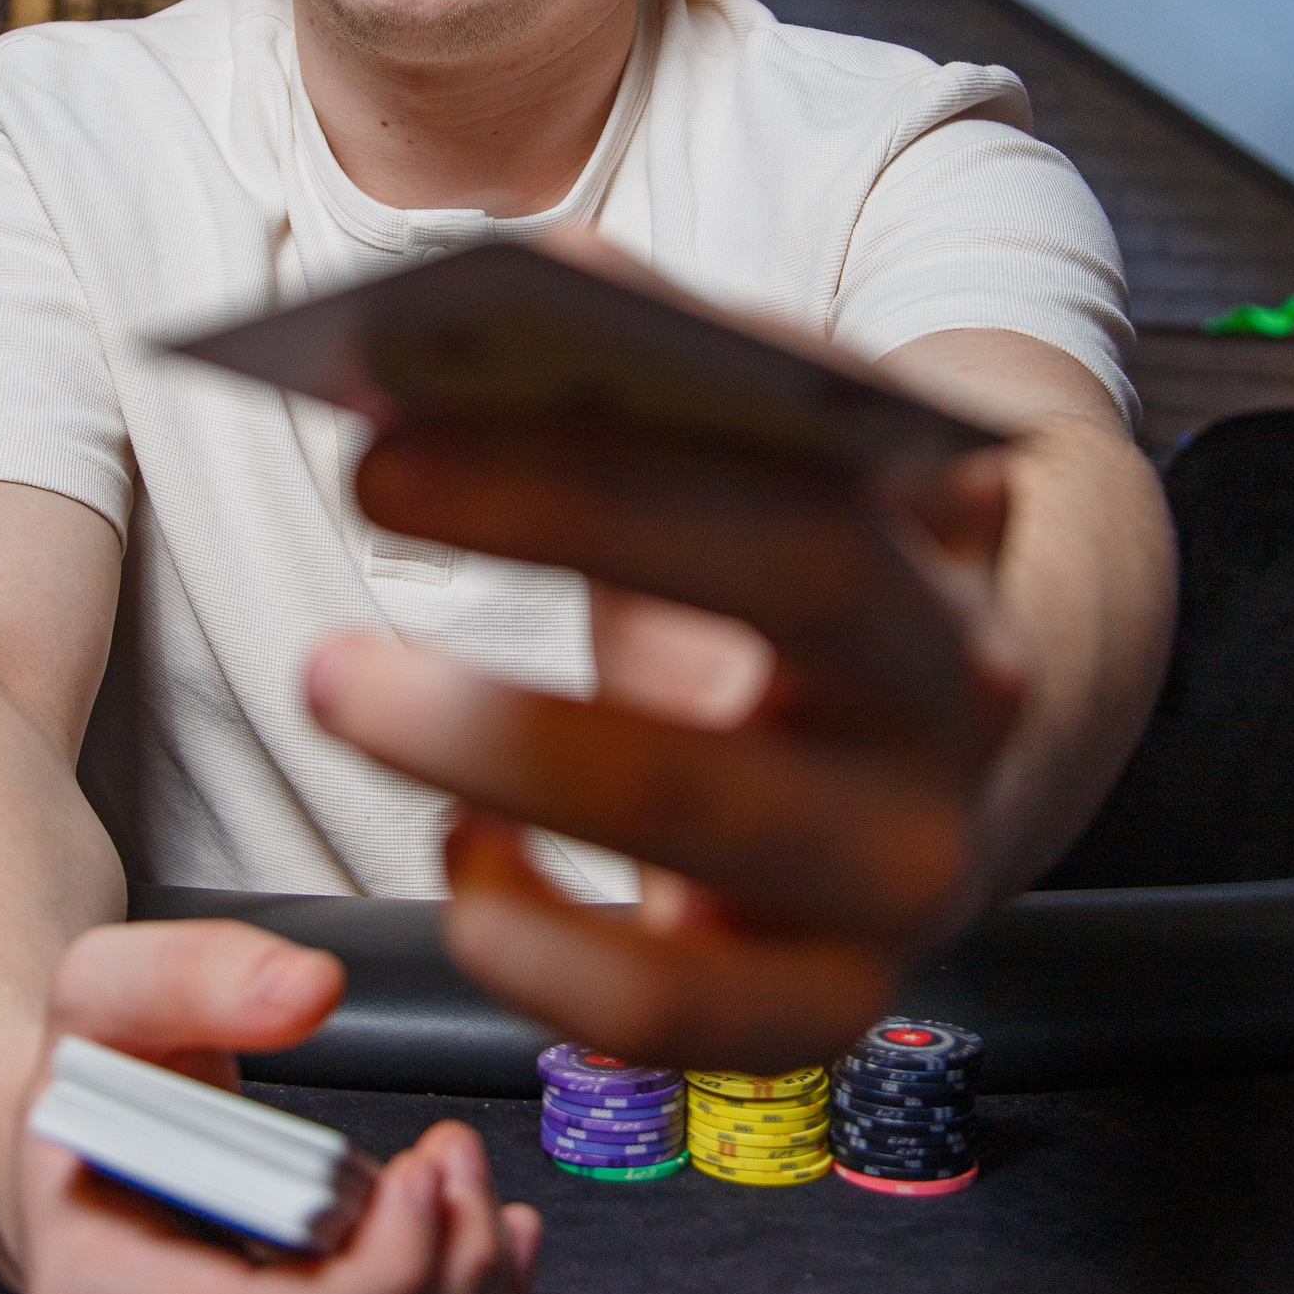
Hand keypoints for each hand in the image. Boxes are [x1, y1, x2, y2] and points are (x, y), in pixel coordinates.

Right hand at [17, 919, 540, 1293]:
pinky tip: (486, 1240)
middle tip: (455, 1156)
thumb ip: (200, 971)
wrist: (77, 1148)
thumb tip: (310, 992)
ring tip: (461, 1179)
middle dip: (444, 1268)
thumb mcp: (108, 987)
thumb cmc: (92, 1076)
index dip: (385, 1270)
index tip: (426, 1168)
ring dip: (466, 1293)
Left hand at [304, 412, 1023, 1072]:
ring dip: (492, 755)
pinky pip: (668, 1015)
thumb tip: (539, 278)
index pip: (787, 499)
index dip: (593, 470)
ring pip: (700, 840)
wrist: (949, 741)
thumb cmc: (807, 574)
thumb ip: (668, 360)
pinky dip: (535, 945)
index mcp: (939, 548)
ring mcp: (901, 873)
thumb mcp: (761, 456)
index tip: (404, 422)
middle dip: (542, 557)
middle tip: (367, 492)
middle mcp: (952, 710)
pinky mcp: (824, 998)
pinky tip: (463, 854)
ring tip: (341, 679)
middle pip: (767, 635)